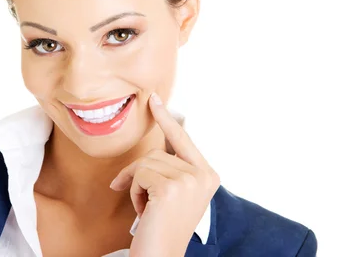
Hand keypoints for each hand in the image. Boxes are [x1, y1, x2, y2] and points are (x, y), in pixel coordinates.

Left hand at [109, 92, 219, 256]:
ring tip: (147, 209)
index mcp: (208, 175)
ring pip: (146, 162)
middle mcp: (204, 175)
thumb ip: (168, 167)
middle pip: (156, 152)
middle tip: (138, 198)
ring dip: (136, 185)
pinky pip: (139, 174)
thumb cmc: (161, 227)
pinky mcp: (171, 188)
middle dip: (138, 173)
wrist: (160, 255)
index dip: (166, 119)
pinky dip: (133, 192)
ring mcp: (190, 181)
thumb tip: (148, 150)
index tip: (154, 99)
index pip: (183, 139)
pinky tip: (144, 212)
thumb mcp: (172, 193)